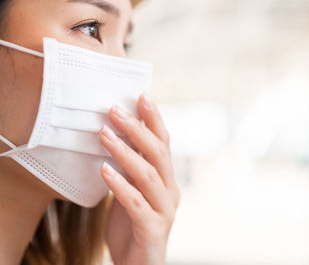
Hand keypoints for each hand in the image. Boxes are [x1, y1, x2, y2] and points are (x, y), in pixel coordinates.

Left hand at [99, 93, 180, 264]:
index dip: (154, 119)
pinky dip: (121, 185)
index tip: (141, 95)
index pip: (164, 143)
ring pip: (149, 175)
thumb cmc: (132, 226)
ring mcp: (165, 210)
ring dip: (126, 152)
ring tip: (104, 134)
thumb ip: (132, 168)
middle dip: (138, 129)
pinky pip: (137, 204)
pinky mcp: (153, 229)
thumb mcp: (133, 191)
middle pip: (159, 153)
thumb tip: (118, 136)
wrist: (138, 264)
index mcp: (167, 180)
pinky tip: (104, 170)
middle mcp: (170, 191)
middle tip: (115, 109)